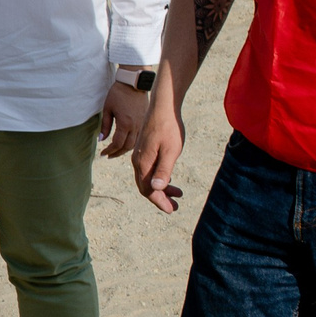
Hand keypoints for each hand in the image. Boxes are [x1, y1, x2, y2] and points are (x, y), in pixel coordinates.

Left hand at [98, 81, 146, 157]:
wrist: (133, 83)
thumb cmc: (118, 94)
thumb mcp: (107, 109)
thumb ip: (105, 126)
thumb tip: (101, 140)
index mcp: (125, 123)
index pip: (118, 144)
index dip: (110, 150)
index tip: (103, 153)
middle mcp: (136, 126)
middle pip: (127, 147)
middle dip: (117, 153)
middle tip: (108, 155)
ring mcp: (142, 124)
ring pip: (135, 143)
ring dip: (125, 149)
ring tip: (116, 151)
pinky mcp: (145, 121)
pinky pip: (140, 137)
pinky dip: (132, 143)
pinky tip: (126, 143)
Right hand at [131, 95, 184, 213]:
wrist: (163, 107)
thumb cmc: (169, 128)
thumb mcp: (171, 151)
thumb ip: (163, 170)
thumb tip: (155, 188)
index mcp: (143, 163)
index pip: (148, 190)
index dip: (159, 202)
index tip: (172, 210)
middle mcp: (138, 161)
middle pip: (145, 187)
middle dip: (160, 198)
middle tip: (176, 206)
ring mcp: (140, 155)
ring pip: (147, 179)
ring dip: (160, 188)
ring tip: (177, 194)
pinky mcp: (144, 150)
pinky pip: (148, 170)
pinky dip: (158, 178)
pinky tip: (169, 178)